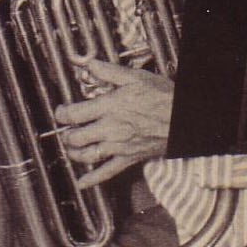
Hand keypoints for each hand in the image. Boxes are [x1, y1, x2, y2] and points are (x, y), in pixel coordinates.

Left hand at [53, 60, 176, 186]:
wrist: (185, 118)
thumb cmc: (164, 97)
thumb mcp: (136, 77)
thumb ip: (109, 71)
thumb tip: (87, 64)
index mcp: (109, 107)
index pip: (72, 115)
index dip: (61, 114)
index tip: (61, 112)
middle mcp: (110, 129)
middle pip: (75, 137)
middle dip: (66, 134)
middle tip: (68, 130)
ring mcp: (119, 146)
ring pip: (85, 156)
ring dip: (74, 153)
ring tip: (73, 147)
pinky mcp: (129, 158)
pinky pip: (107, 172)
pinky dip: (92, 179)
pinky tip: (82, 182)